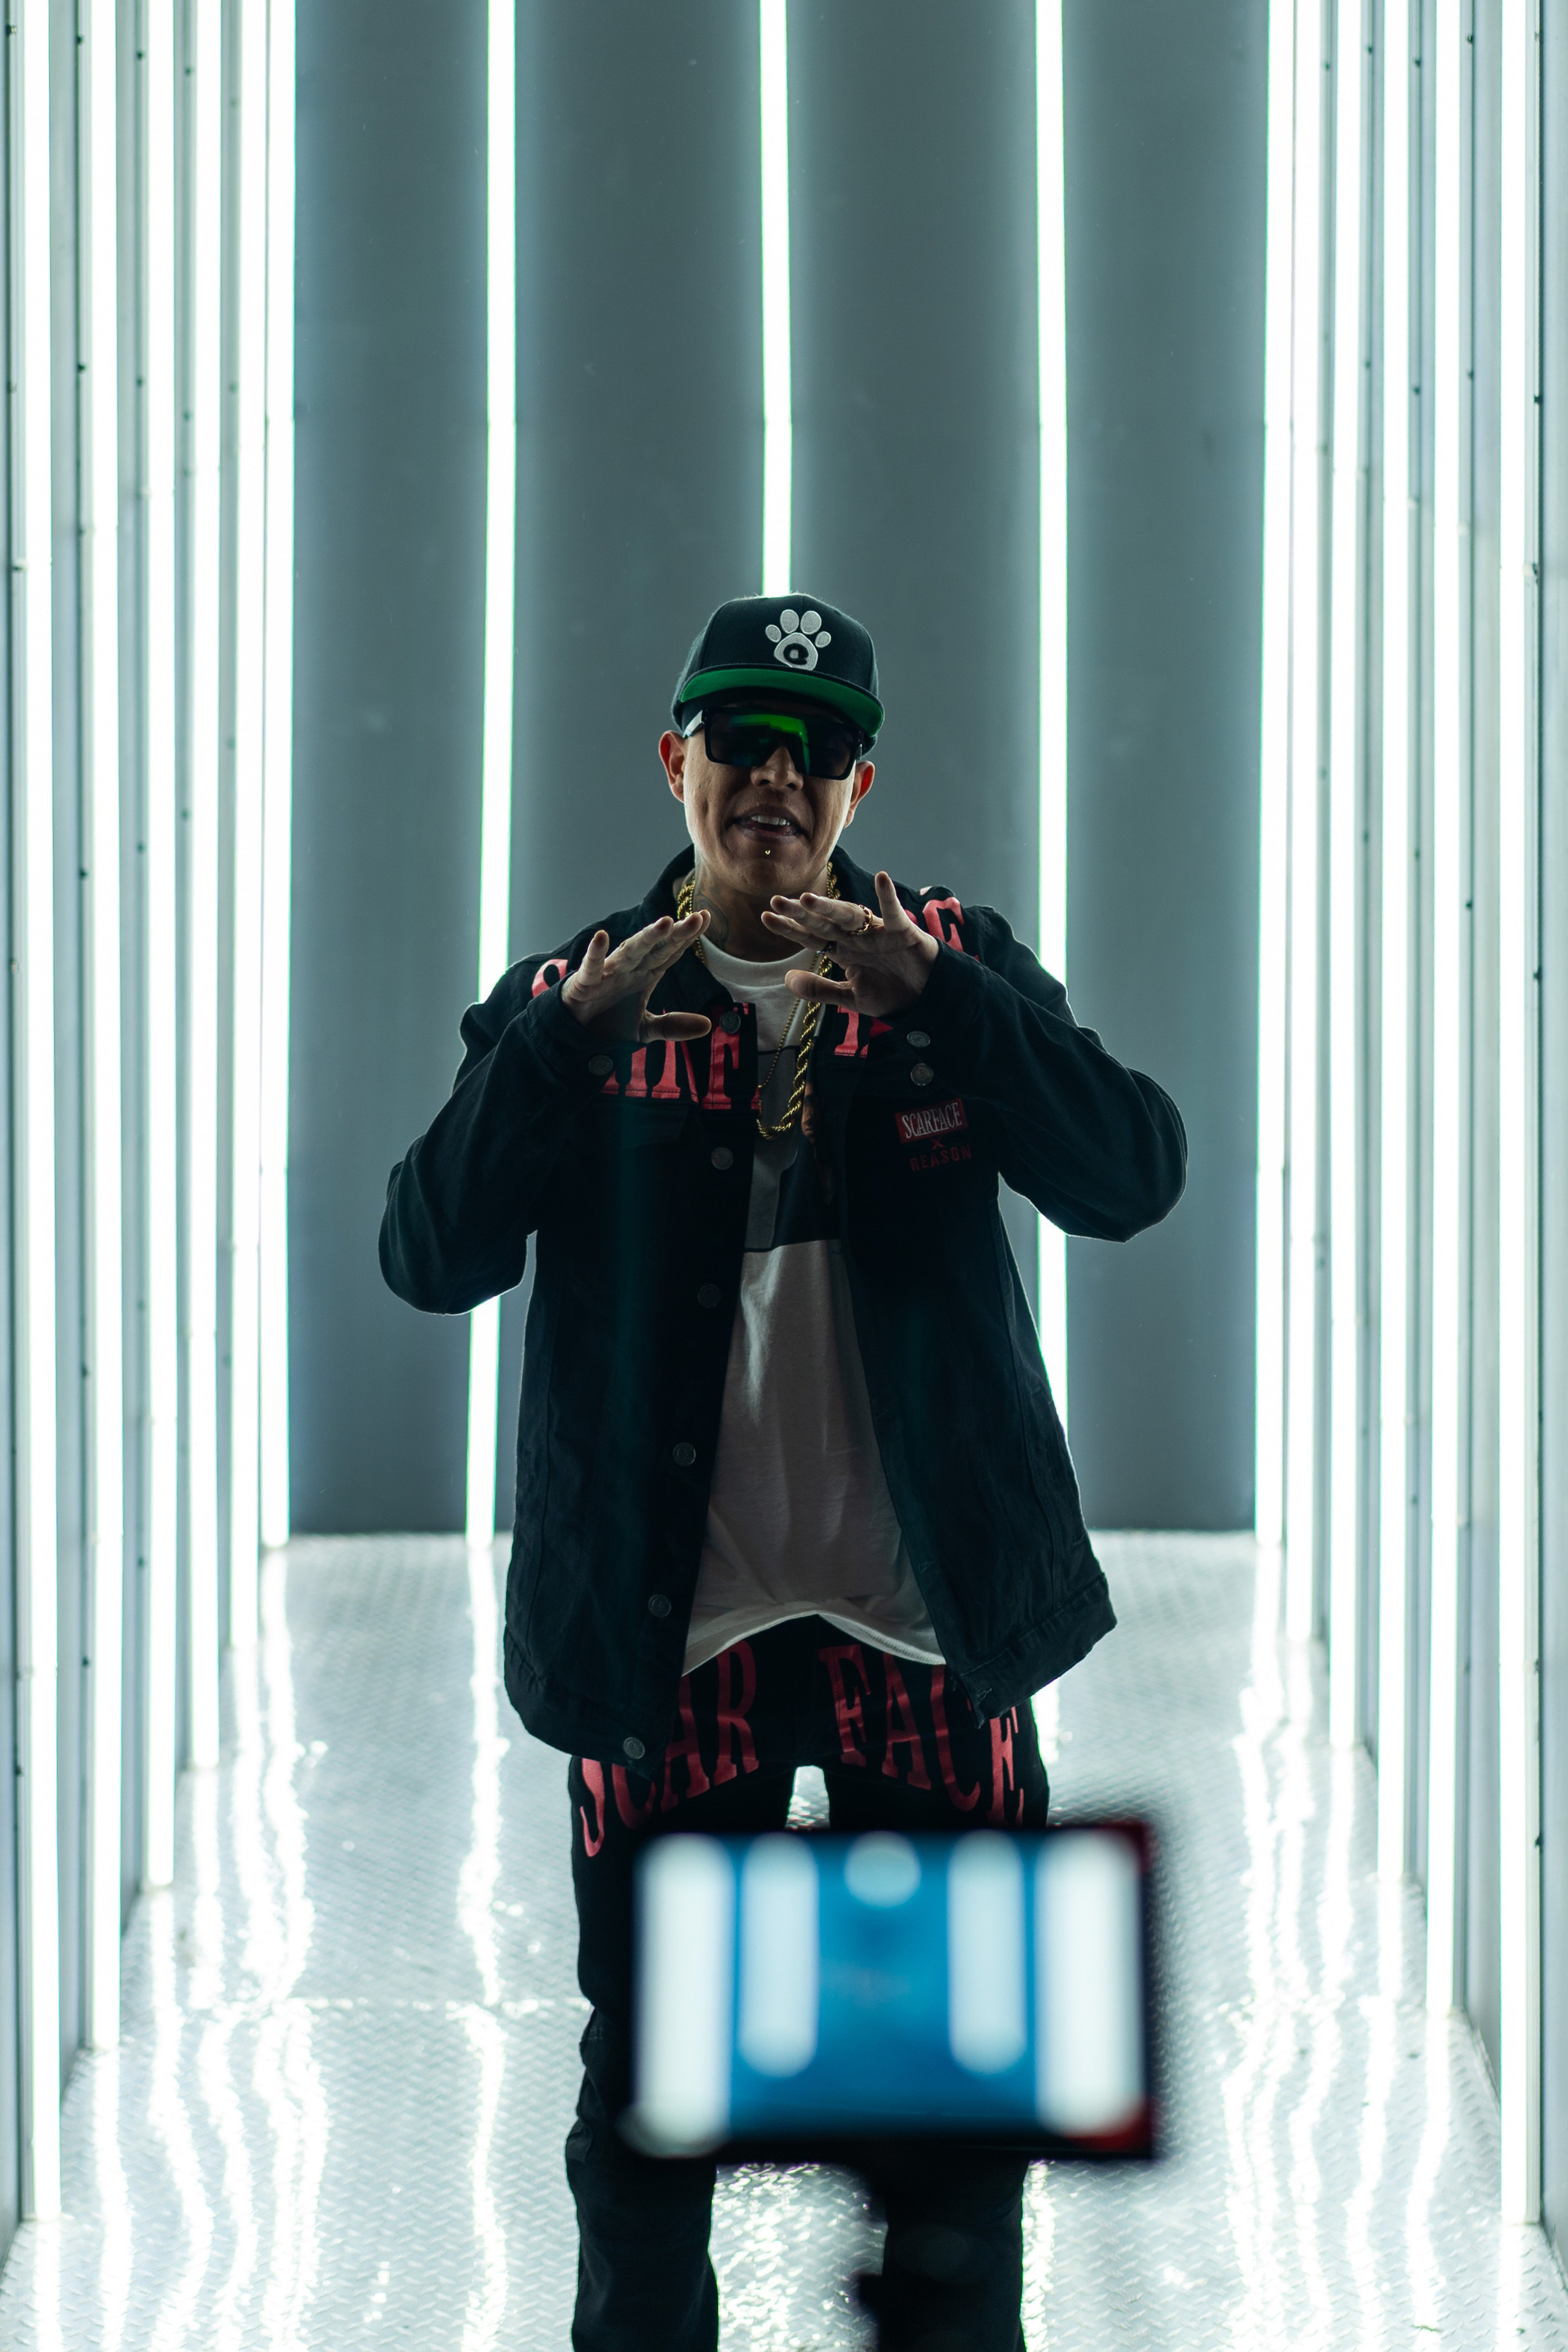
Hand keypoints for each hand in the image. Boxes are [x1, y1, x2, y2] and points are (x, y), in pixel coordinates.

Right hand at [561, 912, 713, 1043]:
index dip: (687, 937)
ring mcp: (609, 973)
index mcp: (646, 974)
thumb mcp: (646, 1030)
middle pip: (656, 948)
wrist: (575, 1035)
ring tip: (665, 923)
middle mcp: (630, 969)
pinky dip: (595, 953)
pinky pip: (592, 966)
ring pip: (630, 951)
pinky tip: (602, 937)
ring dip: (646, 938)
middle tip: (697, 918)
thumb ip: (673, 1026)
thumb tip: (708, 1025)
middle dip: (676, 934)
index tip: (706, 917)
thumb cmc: (609, 1023)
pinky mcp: (585, 982)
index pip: (670, 952)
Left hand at [761, 870, 938, 1017]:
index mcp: (842, 950)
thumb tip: (787, 980)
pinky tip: (882, 878)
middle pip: (823, 922)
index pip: (811, 936)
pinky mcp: (903, 932)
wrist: (927, 1000)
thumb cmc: (890, 993)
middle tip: (776, 901)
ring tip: (809, 898)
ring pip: (850, 915)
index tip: (766, 917)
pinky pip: (894, 913)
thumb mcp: (850, 998)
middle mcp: (856, 937)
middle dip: (801, 913)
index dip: (790, 928)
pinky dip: (889, 897)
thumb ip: (820, 990)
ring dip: (830, 907)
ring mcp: (878, 933)